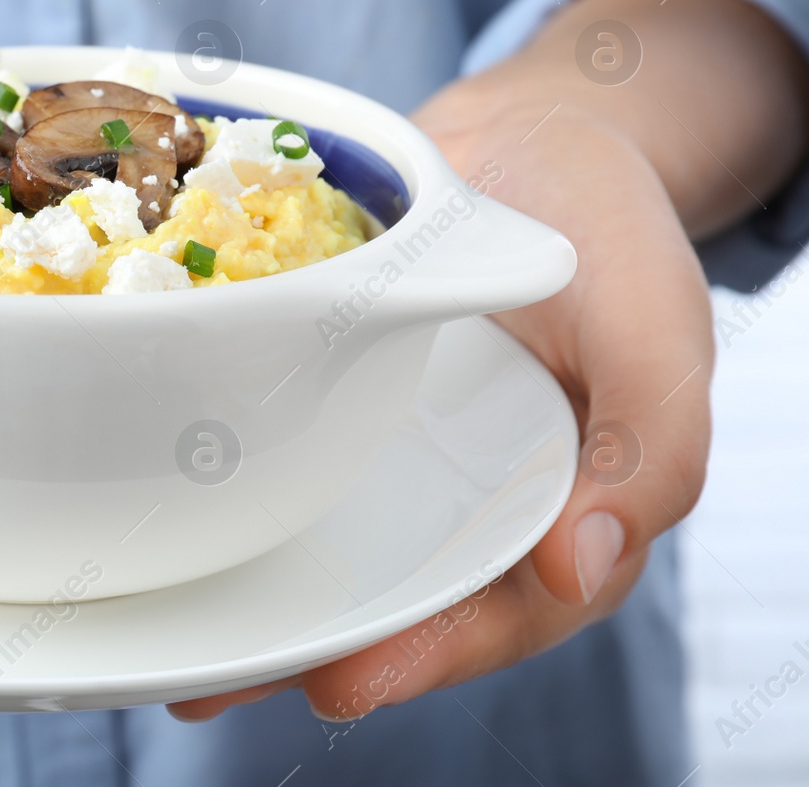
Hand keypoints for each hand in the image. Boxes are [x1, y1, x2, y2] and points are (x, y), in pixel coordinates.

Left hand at [168, 96, 713, 720]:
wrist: (528, 137)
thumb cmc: (607, 232)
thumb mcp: (656, 328)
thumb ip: (650, 449)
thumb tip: (581, 568)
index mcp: (552, 506)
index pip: (495, 610)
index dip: (425, 654)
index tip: (344, 681)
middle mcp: (462, 495)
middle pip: (388, 598)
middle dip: (303, 648)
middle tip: (216, 685)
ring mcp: (391, 450)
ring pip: (325, 543)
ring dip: (254, 596)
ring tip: (173, 649)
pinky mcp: (329, 396)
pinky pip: (283, 452)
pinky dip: (234, 486)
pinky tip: (167, 515)